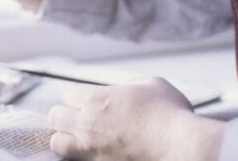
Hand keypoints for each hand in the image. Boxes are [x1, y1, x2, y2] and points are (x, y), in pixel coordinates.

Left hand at [47, 79, 222, 160]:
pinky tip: (93, 152)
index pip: (67, 94)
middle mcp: (88, 125)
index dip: (78, 97)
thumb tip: (127, 90)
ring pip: (58, 143)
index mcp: (98, 99)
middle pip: (55, 117)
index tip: (88, 101)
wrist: (182, 149)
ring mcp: (92, 150)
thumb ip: (132, 84)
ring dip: (65, 138)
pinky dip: (80, 156)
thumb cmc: (170, 117)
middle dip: (64, 116)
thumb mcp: (152, 84)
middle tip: (78, 119)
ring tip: (78, 138)